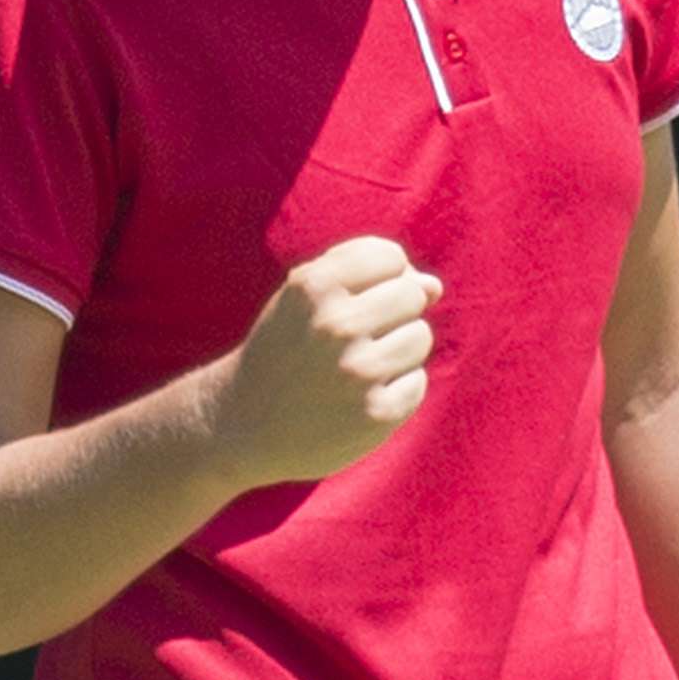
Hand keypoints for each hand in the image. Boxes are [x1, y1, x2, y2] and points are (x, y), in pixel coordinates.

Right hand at [214, 236, 441, 486]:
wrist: (243, 422)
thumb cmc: (285, 349)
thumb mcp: (307, 299)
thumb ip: (367, 279)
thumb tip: (435, 287)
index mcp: (315, 285)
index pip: (391, 257)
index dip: (384, 276)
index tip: (359, 299)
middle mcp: (336, 324)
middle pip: (412, 295)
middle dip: (395, 313)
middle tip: (360, 337)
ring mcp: (358, 371)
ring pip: (420, 337)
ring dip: (399, 351)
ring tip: (360, 367)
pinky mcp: (377, 413)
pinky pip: (417, 382)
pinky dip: (398, 389)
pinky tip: (362, 397)